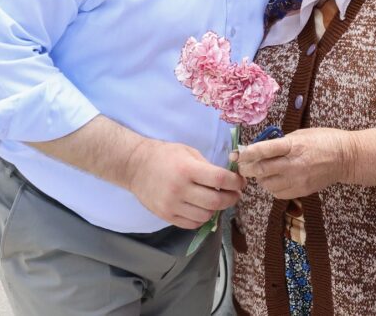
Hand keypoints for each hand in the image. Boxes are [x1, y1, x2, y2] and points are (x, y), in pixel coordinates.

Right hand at [125, 140, 244, 228]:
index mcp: (187, 169)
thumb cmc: (164, 155)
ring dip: (216, 209)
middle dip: (231, 198)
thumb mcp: (188, 152)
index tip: (240, 182)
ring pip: (206, 216)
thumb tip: (228, 179)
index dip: (235, 182)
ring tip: (217, 201)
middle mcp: (180, 189)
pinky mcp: (166, 215)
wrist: (135, 166)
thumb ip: (207, 166)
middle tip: (235, 194)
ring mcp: (172, 205)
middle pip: (216, 201)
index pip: (220, 179)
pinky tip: (203, 209)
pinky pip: (192, 224)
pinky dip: (202, 218)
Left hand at [237, 127, 375, 198]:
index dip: (248, 153)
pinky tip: (275, 179)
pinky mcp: (301, 191)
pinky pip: (277, 193)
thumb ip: (281, 142)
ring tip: (262, 171)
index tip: (238, 154)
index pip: (265, 150)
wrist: (346, 158)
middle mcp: (294, 164)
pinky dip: (272, 187)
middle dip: (248, 168)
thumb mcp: (301, 133)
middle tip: (242, 166)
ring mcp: (298, 180)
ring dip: (260, 178)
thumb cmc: (324, 139)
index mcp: (294, 146)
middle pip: (262, 170)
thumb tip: (260, 149)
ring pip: (267, 184)